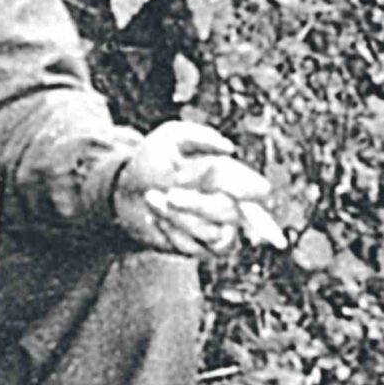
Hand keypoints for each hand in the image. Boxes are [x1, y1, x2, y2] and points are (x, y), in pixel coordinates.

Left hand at [113, 120, 275, 258]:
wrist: (126, 189)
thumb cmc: (154, 159)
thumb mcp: (170, 137)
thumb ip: (198, 135)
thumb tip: (227, 148)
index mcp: (231, 176)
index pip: (257, 189)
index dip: (251, 191)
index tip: (233, 190)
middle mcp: (230, 205)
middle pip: (231, 213)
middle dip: (198, 204)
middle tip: (170, 194)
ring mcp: (217, 231)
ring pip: (213, 235)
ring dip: (178, 217)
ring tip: (151, 198)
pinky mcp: (199, 249)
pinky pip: (193, 248)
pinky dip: (170, 231)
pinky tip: (154, 216)